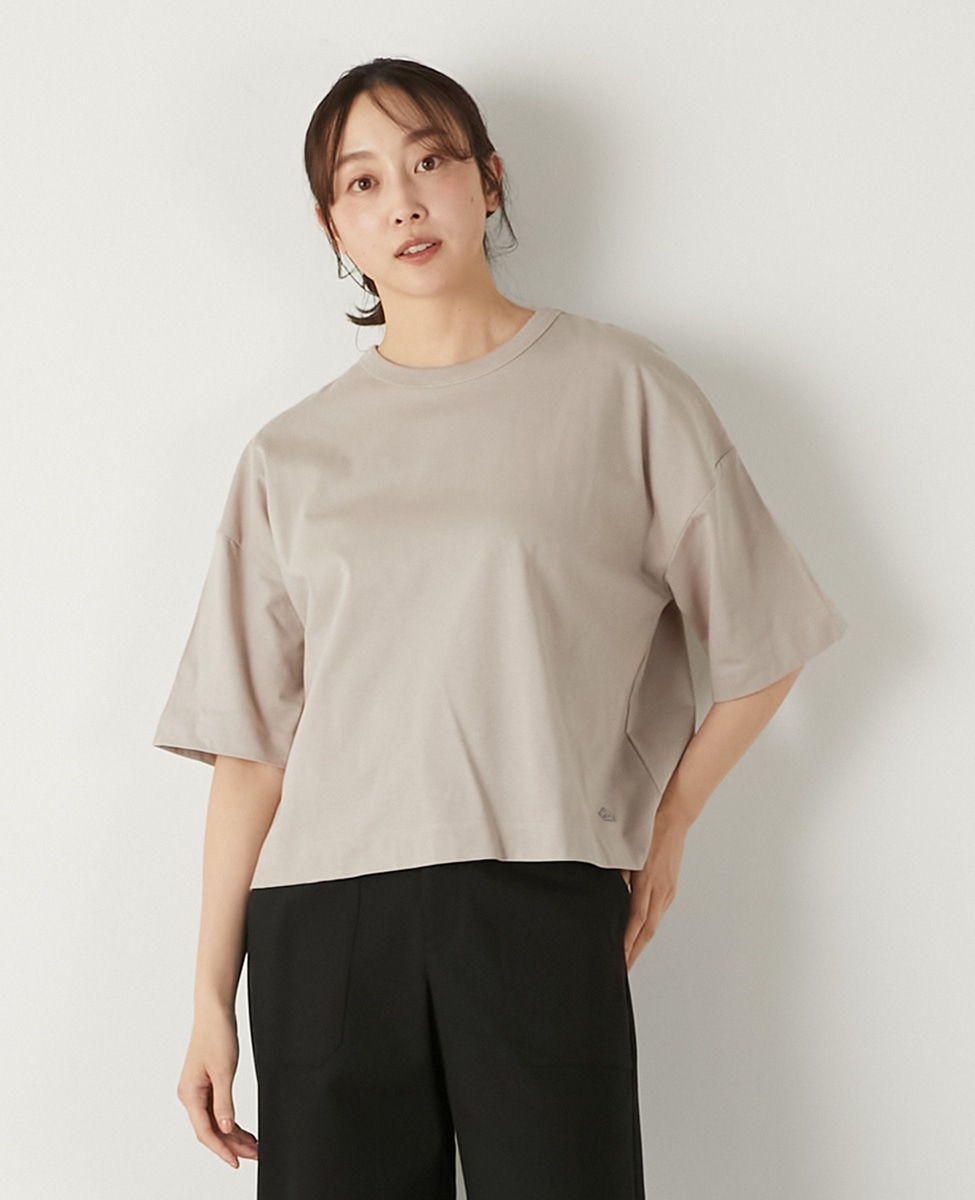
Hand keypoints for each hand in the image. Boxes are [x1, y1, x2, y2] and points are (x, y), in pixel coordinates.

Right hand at [176, 1009, 258, 1167]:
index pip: (206, 1131)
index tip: (237, 1161)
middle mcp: (190, 1095)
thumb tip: (226, 1128)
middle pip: (211, 1129)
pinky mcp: (206, 1083)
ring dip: (233, 1134)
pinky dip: (230, 1120)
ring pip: (215, 1121)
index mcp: (189, 1094)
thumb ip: (224, 1102)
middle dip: (232, 1145)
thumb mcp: (224, 1071)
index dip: (222, 1149)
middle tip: (253, 1155)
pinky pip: (217, 1109)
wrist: (214, 1011)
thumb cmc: (216, 1035)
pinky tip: (242, 1129)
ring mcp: (197, 1090)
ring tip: (252, 1146)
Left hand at [620, 814, 687, 969]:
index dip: (628, 943)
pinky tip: (641, 931)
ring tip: (630, 954)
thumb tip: (609, 894)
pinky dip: (649, 926)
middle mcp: (661, 891)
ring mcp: (668, 890)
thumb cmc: (649, 830)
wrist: (674, 818)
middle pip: (647, 929)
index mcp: (648, 883)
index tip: (620, 958)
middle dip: (635, 951)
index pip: (636, 921)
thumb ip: (618, 876)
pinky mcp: (670, 887)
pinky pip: (658, 912)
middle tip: (624, 967)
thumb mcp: (627, 853)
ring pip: (654, 923)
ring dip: (642, 941)